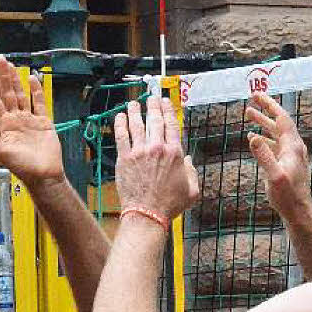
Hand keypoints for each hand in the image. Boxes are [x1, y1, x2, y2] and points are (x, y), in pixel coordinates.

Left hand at [0, 56, 63, 186]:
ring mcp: (29, 119)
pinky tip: (32, 79)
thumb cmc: (21, 167)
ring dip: (16, 80)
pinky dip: (36, 90)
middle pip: (7, 93)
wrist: (43, 175)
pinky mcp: (43, 122)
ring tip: (12, 65)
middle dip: (3, 76)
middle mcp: (15, 119)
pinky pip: (38, 103)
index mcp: (3, 125)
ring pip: (21, 95)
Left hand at [114, 95, 198, 221]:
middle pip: (155, 120)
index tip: (166, 102)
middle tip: (151, 98)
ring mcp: (139, 152)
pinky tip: (119, 117)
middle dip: (153, 105)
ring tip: (133, 104)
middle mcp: (157, 148)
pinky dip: (120, 124)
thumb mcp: (192, 191)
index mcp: (175, 153)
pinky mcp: (125, 158)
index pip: (172, 124)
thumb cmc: (170, 205)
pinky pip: (121, 136)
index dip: (168, 110)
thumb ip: (192, 173)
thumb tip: (189, 161)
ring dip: (135, 111)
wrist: (147, 214)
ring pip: (136, 124)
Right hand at [246, 92, 311, 221]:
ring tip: (248, 115)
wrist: (298, 211)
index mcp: (292, 146)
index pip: (281, 118)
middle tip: (251, 100)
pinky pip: (274, 145)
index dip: (269, 105)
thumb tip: (253, 137)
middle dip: (265, 110)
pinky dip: (264, 138)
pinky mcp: (286, 164)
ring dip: (262, 123)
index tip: (256, 95)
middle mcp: (293, 148)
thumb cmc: (287, 196)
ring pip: (275, 133)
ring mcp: (290, 155)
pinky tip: (254, 138)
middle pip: (278, 123)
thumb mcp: (274, 176)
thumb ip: (264, 156)